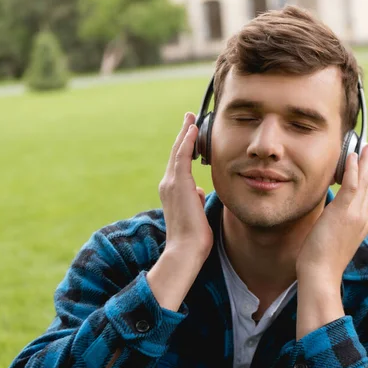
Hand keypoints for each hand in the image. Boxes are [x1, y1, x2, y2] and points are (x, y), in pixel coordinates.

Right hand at [158, 112, 213, 262]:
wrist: (185, 250)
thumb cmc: (193, 238)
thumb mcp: (195, 213)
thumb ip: (195, 200)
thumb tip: (199, 192)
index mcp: (172, 192)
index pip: (179, 164)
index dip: (185, 148)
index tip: (192, 134)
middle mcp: (168, 184)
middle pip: (177, 154)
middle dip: (184, 135)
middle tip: (190, 118)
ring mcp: (171, 183)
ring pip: (179, 151)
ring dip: (186, 133)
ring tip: (192, 117)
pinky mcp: (178, 183)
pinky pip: (182, 156)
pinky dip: (187, 141)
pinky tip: (193, 129)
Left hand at [296, 142, 367, 284]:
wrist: (321, 274)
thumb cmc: (320, 261)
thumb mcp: (330, 238)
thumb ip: (333, 225)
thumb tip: (327, 218)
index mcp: (360, 224)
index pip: (365, 195)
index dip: (367, 176)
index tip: (366, 162)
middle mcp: (362, 217)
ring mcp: (355, 215)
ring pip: (364, 182)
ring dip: (366, 161)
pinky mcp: (345, 214)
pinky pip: (352, 186)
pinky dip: (354, 170)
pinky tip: (353, 157)